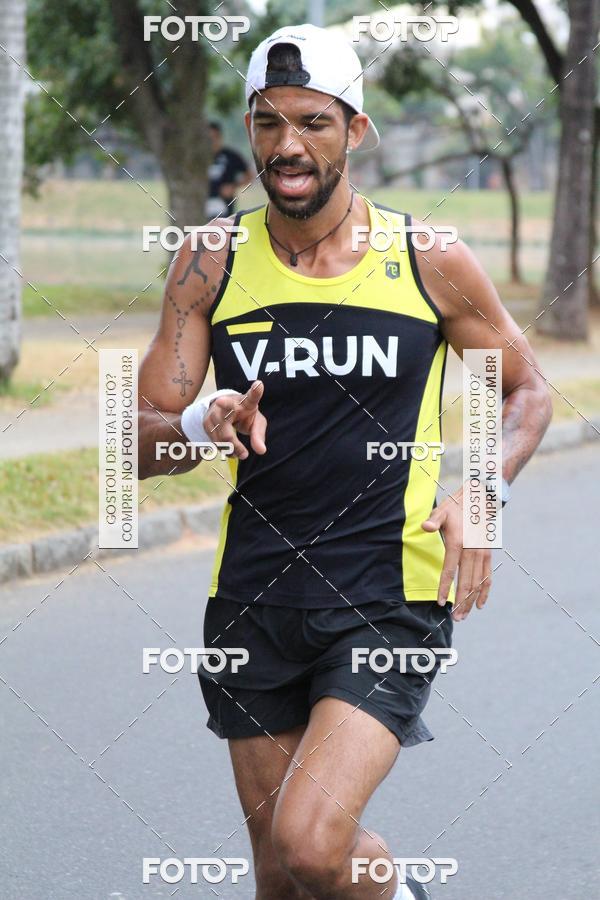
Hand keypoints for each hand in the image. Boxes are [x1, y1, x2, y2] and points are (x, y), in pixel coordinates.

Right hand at [203, 380, 266, 459]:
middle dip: (233, 442)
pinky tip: (231, 450)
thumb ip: (258, 435)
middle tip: (244, 455)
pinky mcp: (206, 422)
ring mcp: (214, 412)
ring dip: (231, 450)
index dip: (255, 392)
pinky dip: (224, 449)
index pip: (251, 397)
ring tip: (240, 453)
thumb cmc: (245, 414)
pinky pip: (215, 441)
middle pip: (227, 426)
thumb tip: (261, 451)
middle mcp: (227, 404)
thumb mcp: (256, 422)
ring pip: (221, 438)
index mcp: (245, 402)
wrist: (223, 409)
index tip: (259, 385)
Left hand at [421, 489, 491, 620]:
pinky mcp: (487, 556)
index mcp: (458, 543)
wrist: (479, 501)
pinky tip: (480, 605)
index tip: (440, 603)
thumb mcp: (441, 511)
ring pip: (477, 583)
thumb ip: (433, 520)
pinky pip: (487, 577)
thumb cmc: (456, 508)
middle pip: (466, 582)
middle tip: (455, 618)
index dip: (444, 588)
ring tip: (464, 616)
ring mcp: (482, 555)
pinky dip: (485, 592)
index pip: (449, 571)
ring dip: (471, 601)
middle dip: (460, 602)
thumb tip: (425, 527)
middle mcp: (472, 552)